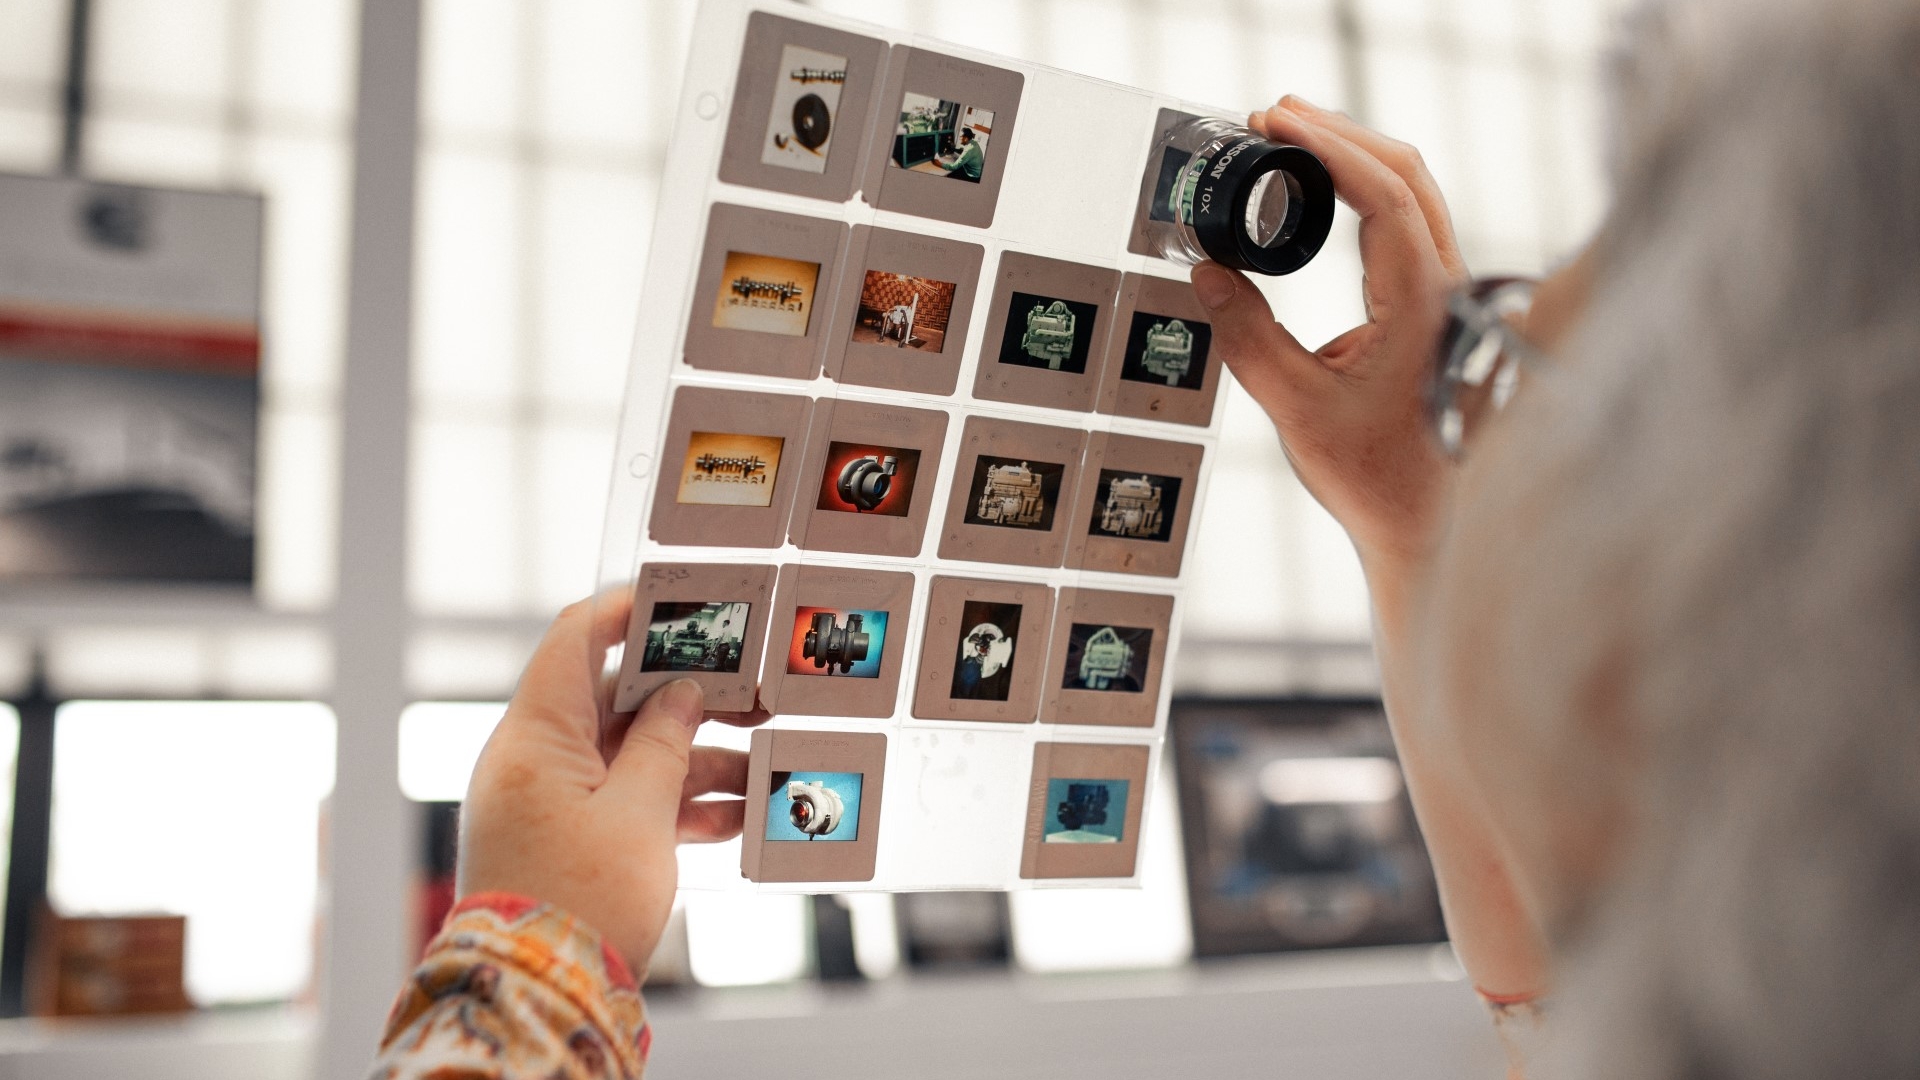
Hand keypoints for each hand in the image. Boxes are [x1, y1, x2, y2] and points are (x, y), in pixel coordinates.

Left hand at [457, 593, 757, 971]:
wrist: (542, 995)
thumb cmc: (577, 903)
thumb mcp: (639, 814)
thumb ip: (665, 743)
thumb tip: (683, 694)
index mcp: (535, 736)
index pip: (574, 640)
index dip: (629, 610)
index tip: (687, 600)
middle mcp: (536, 760)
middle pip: (617, 702)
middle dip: (690, 698)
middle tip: (754, 692)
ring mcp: (553, 802)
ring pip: (633, 756)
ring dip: (697, 759)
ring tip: (761, 767)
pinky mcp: (571, 841)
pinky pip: (629, 803)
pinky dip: (678, 805)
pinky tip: (735, 817)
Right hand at [1193, 96, 1468, 574]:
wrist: (1433, 528)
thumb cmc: (1380, 481)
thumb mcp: (1295, 409)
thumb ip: (1247, 336)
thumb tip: (1207, 274)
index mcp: (1426, 304)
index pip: (1383, 193)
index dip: (1327, 147)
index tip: (1275, 124)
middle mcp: (1450, 290)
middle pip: (1407, 175)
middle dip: (1341, 134)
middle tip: (1274, 115)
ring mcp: (1451, 298)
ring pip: (1415, 197)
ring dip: (1358, 158)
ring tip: (1294, 139)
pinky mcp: (1440, 312)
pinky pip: (1411, 227)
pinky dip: (1369, 194)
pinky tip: (1330, 192)